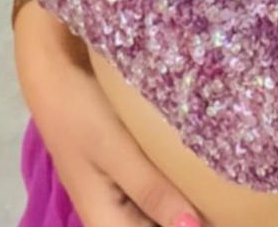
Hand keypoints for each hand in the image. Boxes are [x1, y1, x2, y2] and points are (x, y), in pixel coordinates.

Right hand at [14, 0, 203, 226]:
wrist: (50, 67)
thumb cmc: (79, 110)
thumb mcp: (114, 150)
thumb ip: (150, 190)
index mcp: (102, 217)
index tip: (219, 218)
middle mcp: (108, 208)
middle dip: (184, 218)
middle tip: (227, 205)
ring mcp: (114, 185)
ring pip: (151, 211)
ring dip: (181, 204)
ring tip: (220, 192)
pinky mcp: (121, 161)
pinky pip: (150, 186)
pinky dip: (173, 183)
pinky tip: (197, 169)